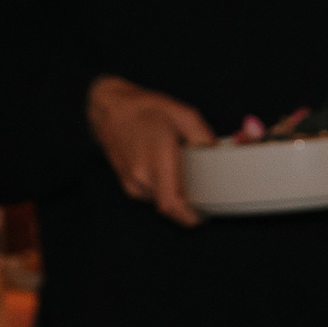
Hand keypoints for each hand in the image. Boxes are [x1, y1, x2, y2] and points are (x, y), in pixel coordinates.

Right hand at [88, 77, 213, 225]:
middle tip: (203, 196)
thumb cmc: (145, 110)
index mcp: (156, 157)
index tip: (204, 216)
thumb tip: (215, 153)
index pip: (172, 203)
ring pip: (161, 203)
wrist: (112, 111)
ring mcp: (132, 182)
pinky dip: (164, 191)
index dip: (189, 217)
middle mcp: (141, 174)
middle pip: (170, 207)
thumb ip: (203, 136)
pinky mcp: (128, 185)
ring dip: (176, 198)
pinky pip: (152, 197)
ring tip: (184, 179)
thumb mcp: (182, 114)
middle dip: (188, 207)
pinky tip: (168, 174)